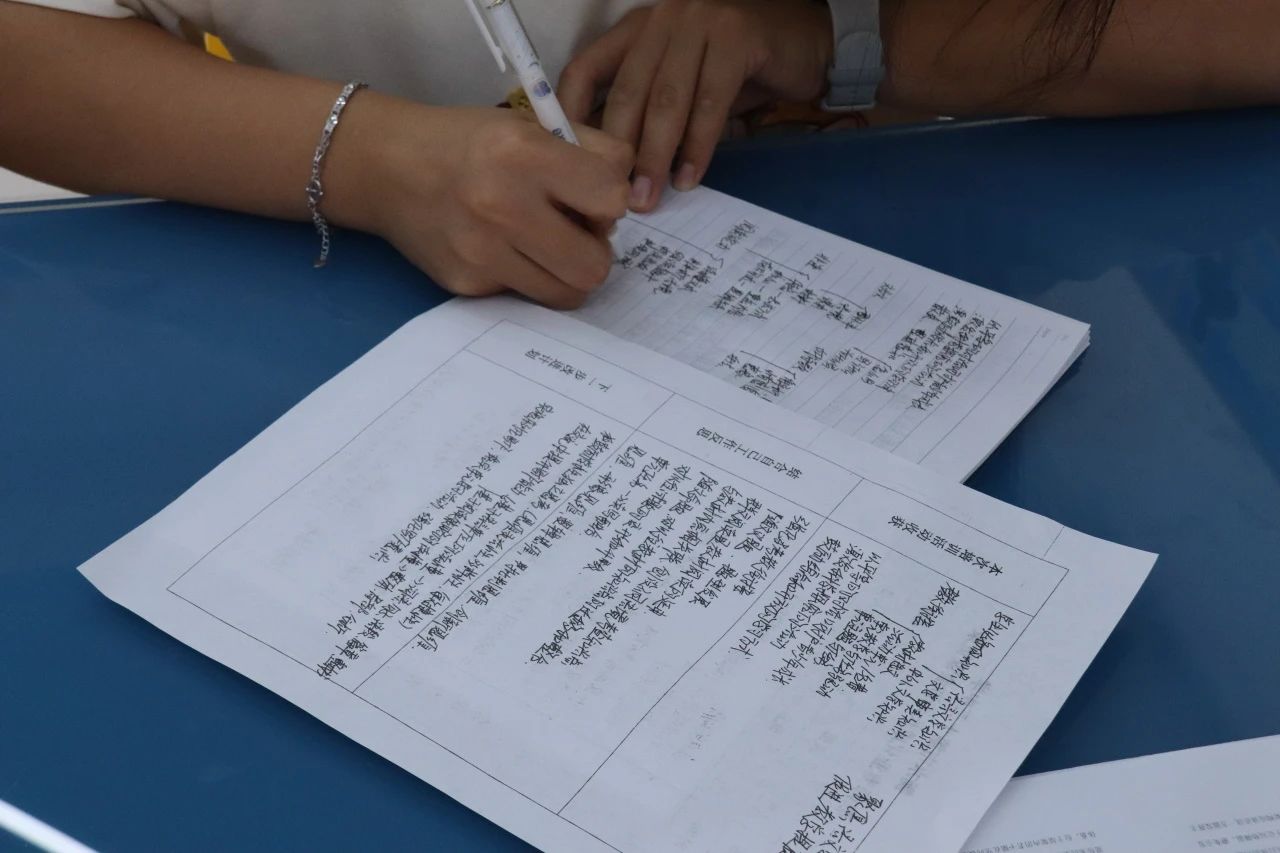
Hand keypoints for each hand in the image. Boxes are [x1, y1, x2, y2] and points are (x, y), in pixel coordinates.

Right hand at [335, 100, 632, 308]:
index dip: (609, 199)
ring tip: (544, 243)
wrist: (385, 167)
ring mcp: (482, 253)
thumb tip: (622, 207)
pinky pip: (527, 296)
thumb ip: (588, 154)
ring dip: (566, 271)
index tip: (589, 194)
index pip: (613, 197)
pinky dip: (526, 276)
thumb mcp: (528, 125)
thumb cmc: (468, 143)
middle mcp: (502, 206)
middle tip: (574, 231)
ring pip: (568, 293)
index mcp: (524, 154)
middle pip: (596, 264)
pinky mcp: (467, 284)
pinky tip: (500, 248)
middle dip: (595, 249)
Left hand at [560, 0, 832, 211]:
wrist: (806, 40)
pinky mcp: (735, 37)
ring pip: (666, 100)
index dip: (571, 116)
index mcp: (638, 30)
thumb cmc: (740, 68)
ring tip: (649, 198)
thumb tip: (612, 169)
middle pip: (627, 92)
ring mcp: (698, 22)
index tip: (567, 163)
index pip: (586, 68)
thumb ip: (650, 111)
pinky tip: (690, 177)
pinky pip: (709, 102)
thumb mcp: (683, 84)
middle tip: (613, 199)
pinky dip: (698, 146)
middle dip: (618, 152)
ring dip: (655, 156)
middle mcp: (662, 20)